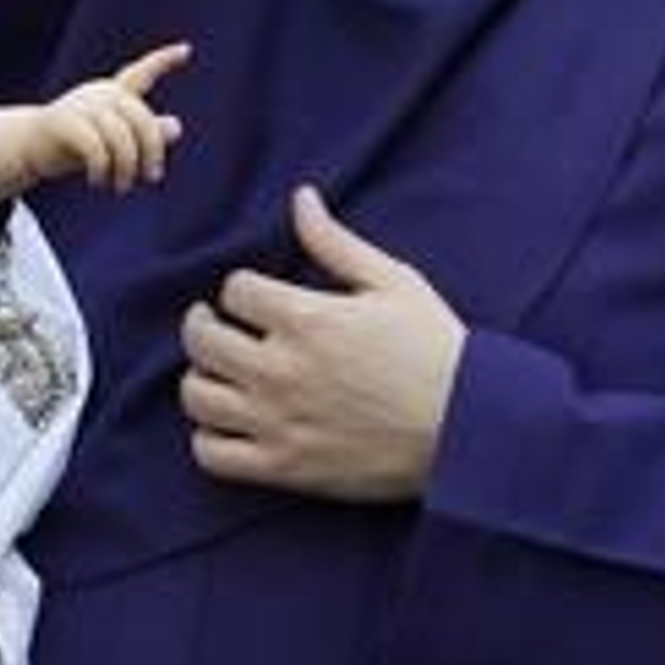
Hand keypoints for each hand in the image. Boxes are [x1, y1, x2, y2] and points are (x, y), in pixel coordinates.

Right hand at [0, 42, 190, 198]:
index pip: (141, 73)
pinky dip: (102, 169)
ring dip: (127, 168)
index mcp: (113, 94)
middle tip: (152, 178)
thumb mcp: (113, 141)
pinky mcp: (64, 121)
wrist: (29, 148)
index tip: (187, 50)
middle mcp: (100, 94)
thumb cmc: (74, 144)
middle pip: (141, 118)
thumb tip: (176, 127)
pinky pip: (96, 148)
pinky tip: (98, 182)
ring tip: (122, 187)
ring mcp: (82, 105)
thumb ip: (144, 134)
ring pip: (121, 137)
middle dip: (152, 150)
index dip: (163, 60)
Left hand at [180, 187, 467, 502]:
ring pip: (197, 395)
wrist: (467, 429)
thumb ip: (336, 242)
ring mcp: (278, 422)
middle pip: (201, 339)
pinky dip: (209, 438)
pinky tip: (229, 423)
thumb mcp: (394, 283)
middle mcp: (281, 370)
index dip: (244, 289)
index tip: (257, 298)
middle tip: (217, 326)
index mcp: (307, 319)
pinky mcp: (283, 467)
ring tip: (221, 373)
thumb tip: (301, 198)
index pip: (235, 289)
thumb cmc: (435, 351)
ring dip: (202, 378)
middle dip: (205, 325)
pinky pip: (212, 454)